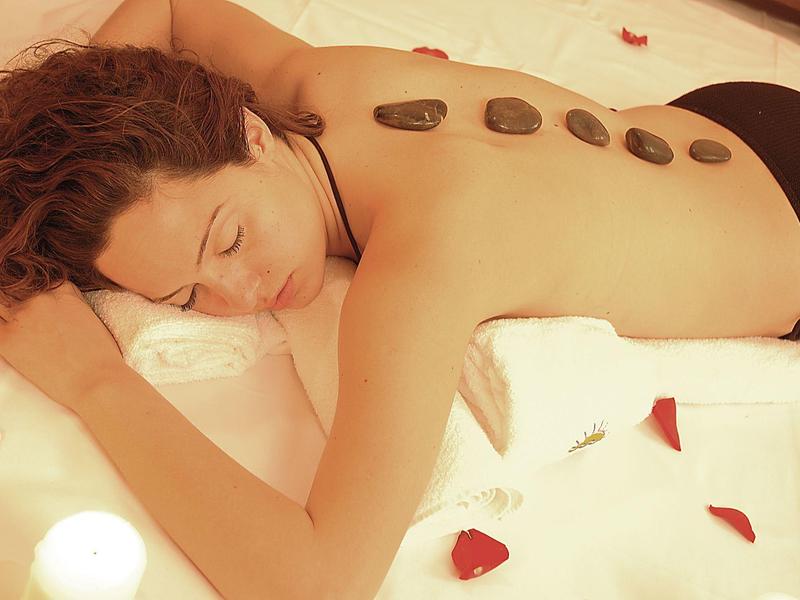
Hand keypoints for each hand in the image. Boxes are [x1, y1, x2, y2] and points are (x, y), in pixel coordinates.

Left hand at [0, 281, 127, 412]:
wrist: (96, 381)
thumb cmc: (101, 356)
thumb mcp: (92, 318)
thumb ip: (72, 305)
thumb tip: (60, 310)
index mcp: (63, 291)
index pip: (39, 282)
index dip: (37, 296)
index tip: (39, 310)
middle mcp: (39, 298)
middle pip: (14, 290)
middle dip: (16, 303)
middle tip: (29, 325)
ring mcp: (21, 317)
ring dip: (6, 316)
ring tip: (23, 335)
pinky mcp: (6, 339)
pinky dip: (3, 334)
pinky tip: (13, 345)